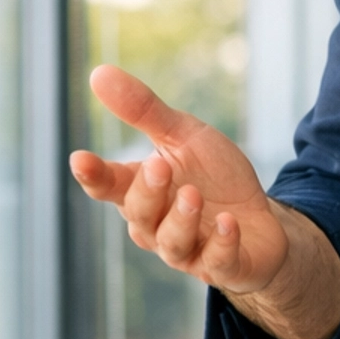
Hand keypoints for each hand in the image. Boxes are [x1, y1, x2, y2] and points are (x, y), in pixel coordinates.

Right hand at [71, 66, 339, 338]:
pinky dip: (222, 243)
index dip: (93, 176)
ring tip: (192, 194)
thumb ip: (144, 111)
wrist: (260, 220)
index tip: (79, 160)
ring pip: (172, 244)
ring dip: (181, 219)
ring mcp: (190, 250)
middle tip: (158, 165)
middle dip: (147, 192)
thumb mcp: (184, 137)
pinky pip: (218, 262)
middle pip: (139, 214)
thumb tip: (99, 73)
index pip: (109, 186)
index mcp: (142, 191)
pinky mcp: (224, 265)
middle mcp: (158, 226)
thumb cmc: (214, 178)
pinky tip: (229, 222)